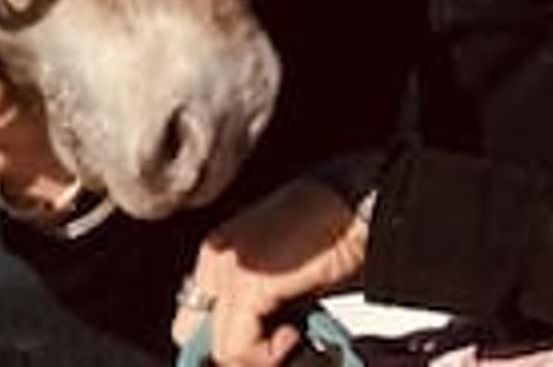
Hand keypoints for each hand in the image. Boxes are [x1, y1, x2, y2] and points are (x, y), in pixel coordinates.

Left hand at [172, 179, 368, 366]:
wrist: (360, 201)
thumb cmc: (333, 228)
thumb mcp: (282, 264)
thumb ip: (259, 298)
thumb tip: (255, 339)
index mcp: (219, 247)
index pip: (193, 317)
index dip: (228, 340)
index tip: (262, 344)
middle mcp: (215, 256)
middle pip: (192, 334)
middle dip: (235, 349)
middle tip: (274, 345)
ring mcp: (227, 269)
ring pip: (218, 348)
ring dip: (258, 355)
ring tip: (293, 334)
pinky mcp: (247, 284)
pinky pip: (235, 349)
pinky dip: (268, 355)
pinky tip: (296, 334)